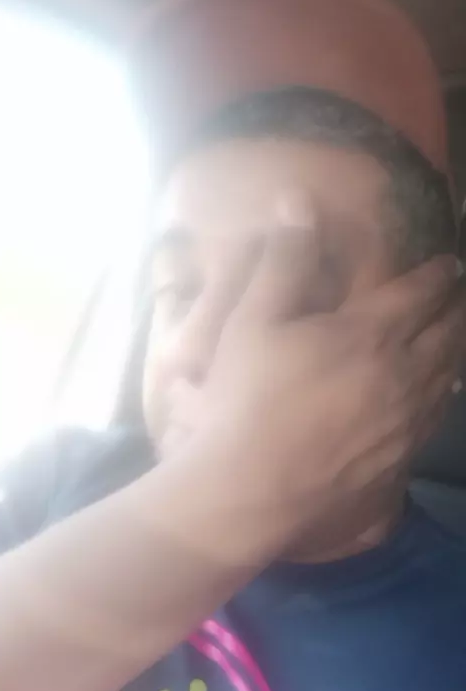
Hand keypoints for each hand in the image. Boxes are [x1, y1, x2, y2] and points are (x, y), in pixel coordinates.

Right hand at [201, 219, 463, 545]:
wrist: (251, 491)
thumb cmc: (247, 399)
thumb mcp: (253, 320)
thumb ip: (284, 259)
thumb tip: (300, 199)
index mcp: (369, 333)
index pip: (420, 292)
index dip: (439, 274)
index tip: (451, 264)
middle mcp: (402, 376)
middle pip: (447, 334)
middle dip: (458, 310)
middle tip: (462, 298)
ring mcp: (405, 425)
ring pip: (447, 380)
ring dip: (455, 353)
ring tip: (456, 342)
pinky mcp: (399, 465)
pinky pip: (434, 423)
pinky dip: (442, 400)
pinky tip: (437, 401)